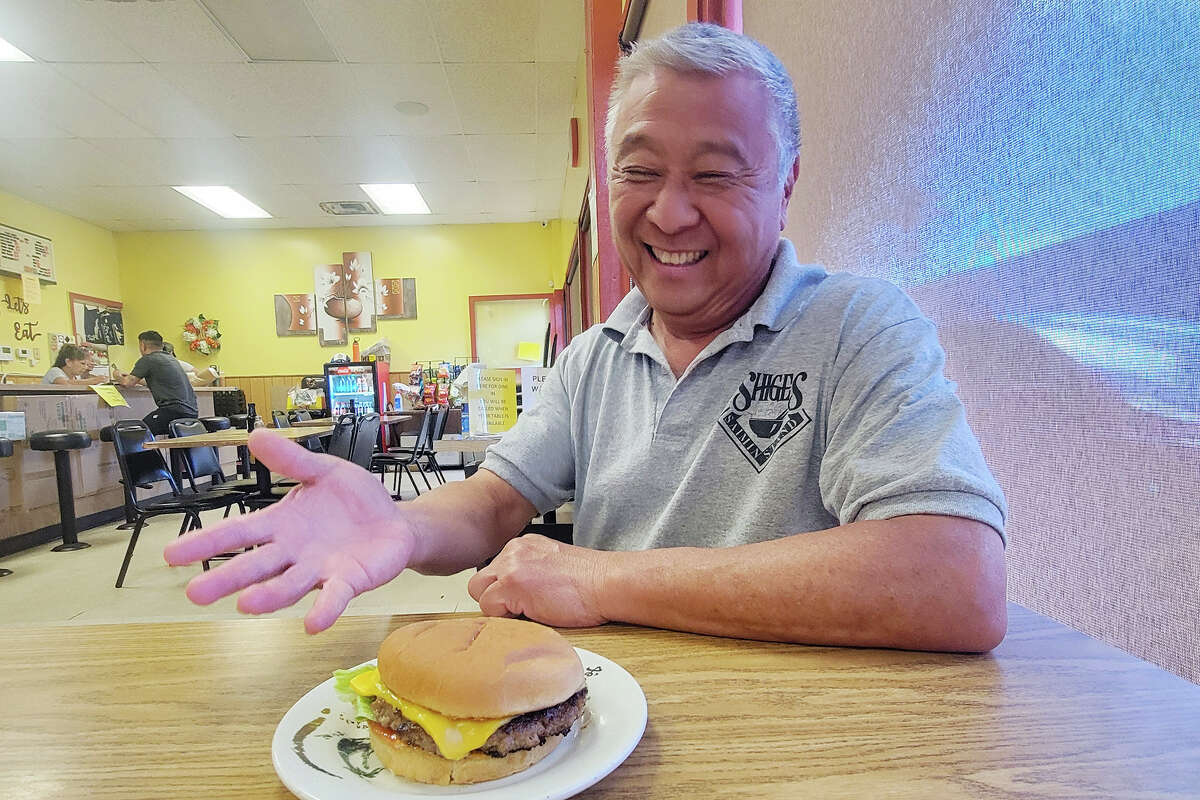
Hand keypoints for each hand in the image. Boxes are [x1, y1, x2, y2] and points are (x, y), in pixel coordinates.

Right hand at [163, 429, 416, 632]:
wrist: (395, 521)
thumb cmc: (354, 499)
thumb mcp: (323, 471)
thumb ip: (292, 460)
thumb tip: (256, 435)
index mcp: (282, 523)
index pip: (239, 532)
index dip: (206, 543)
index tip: (172, 555)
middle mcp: (294, 552)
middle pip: (256, 565)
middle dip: (227, 578)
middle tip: (195, 593)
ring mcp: (320, 570)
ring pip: (289, 585)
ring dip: (270, 595)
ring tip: (246, 604)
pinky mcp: (349, 581)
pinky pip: (334, 597)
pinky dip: (324, 610)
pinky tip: (313, 624)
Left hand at [467, 535, 610, 627]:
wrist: (607, 583)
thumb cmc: (590, 582)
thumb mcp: (552, 566)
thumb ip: (529, 572)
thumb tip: (516, 594)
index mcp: (523, 545)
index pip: (494, 571)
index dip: (505, 592)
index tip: (524, 599)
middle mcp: (513, 551)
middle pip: (480, 581)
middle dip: (495, 598)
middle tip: (523, 609)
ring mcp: (510, 566)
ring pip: (480, 595)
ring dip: (500, 609)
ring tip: (529, 612)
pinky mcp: (511, 584)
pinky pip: (489, 609)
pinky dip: (507, 619)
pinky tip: (533, 614)